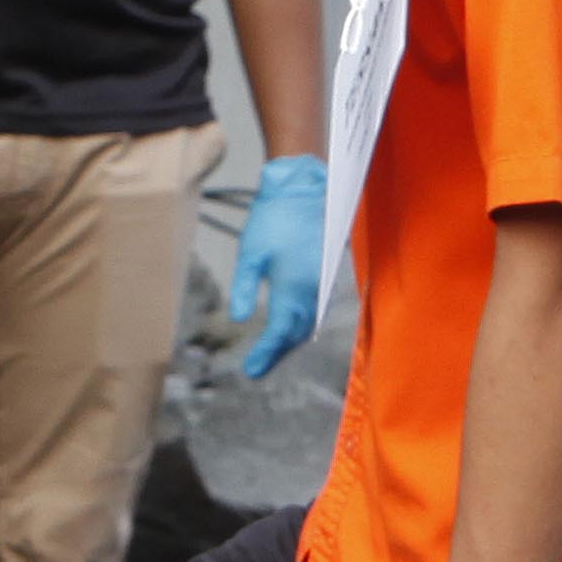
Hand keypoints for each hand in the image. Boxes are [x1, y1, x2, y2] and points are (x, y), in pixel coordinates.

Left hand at [229, 155, 330, 377]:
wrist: (305, 191)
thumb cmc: (273, 219)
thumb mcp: (249, 252)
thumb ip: (243, 287)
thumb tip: (237, 319)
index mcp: (290, 287)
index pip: (278, 331)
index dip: (265, 354)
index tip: (250, 370)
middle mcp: (310, 291)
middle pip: (294, 334)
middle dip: (276, 353)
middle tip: (257, 369)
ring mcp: (321, 285)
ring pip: (306, 325)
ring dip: (289, 343)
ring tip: (272, 354)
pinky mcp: (325, 277)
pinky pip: (314, 312)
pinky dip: (301, 326)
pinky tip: (292, 328)